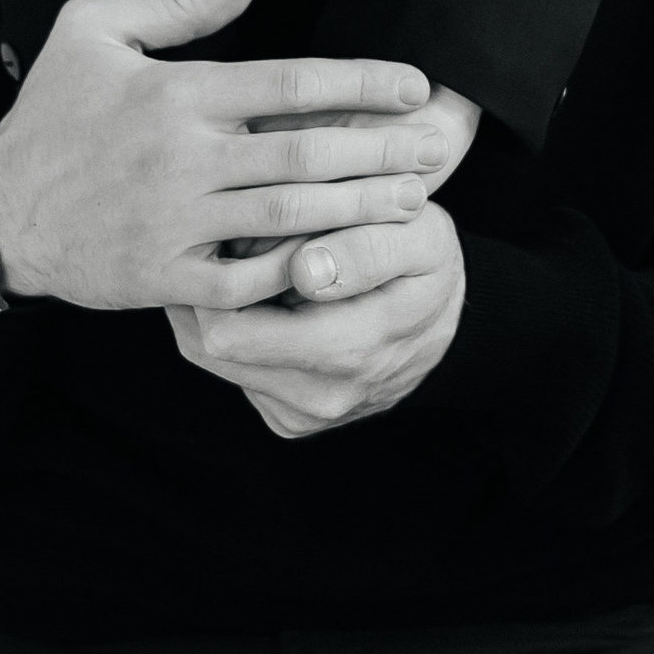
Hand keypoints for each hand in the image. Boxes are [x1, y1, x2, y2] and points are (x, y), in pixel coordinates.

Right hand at [0, 0, 452, 313]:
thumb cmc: (49, 113)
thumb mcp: (92, 30)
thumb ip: (179, 3)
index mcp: (177, 93)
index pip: (291, 82)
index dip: (363, 82)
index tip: (416, 85)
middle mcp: (184, 158)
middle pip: (307, 151)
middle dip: (382, 151)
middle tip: (436, 150)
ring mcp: (177, 222)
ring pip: (291, 215)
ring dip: (360, 209)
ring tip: (413, 202)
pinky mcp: (167, 278)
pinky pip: (249, 279)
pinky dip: (299, 271)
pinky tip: (345, 260)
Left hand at [167, 201, 464, 437]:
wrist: (444, 322)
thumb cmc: (425, 263)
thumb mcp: (421, 237)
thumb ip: (369, 249)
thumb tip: (306, 270)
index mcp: (349, 352)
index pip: (230, 330)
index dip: (220, 277)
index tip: (235, 234)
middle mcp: (320, 400)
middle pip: (209, 346)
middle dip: (212, 290)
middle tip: (231, 240)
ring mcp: (302, 416)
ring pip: (212, 360)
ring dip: (220, 309)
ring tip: (245, 261)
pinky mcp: (288, 419)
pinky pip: (234, 372)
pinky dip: (237, 329)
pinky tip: (259, 295)